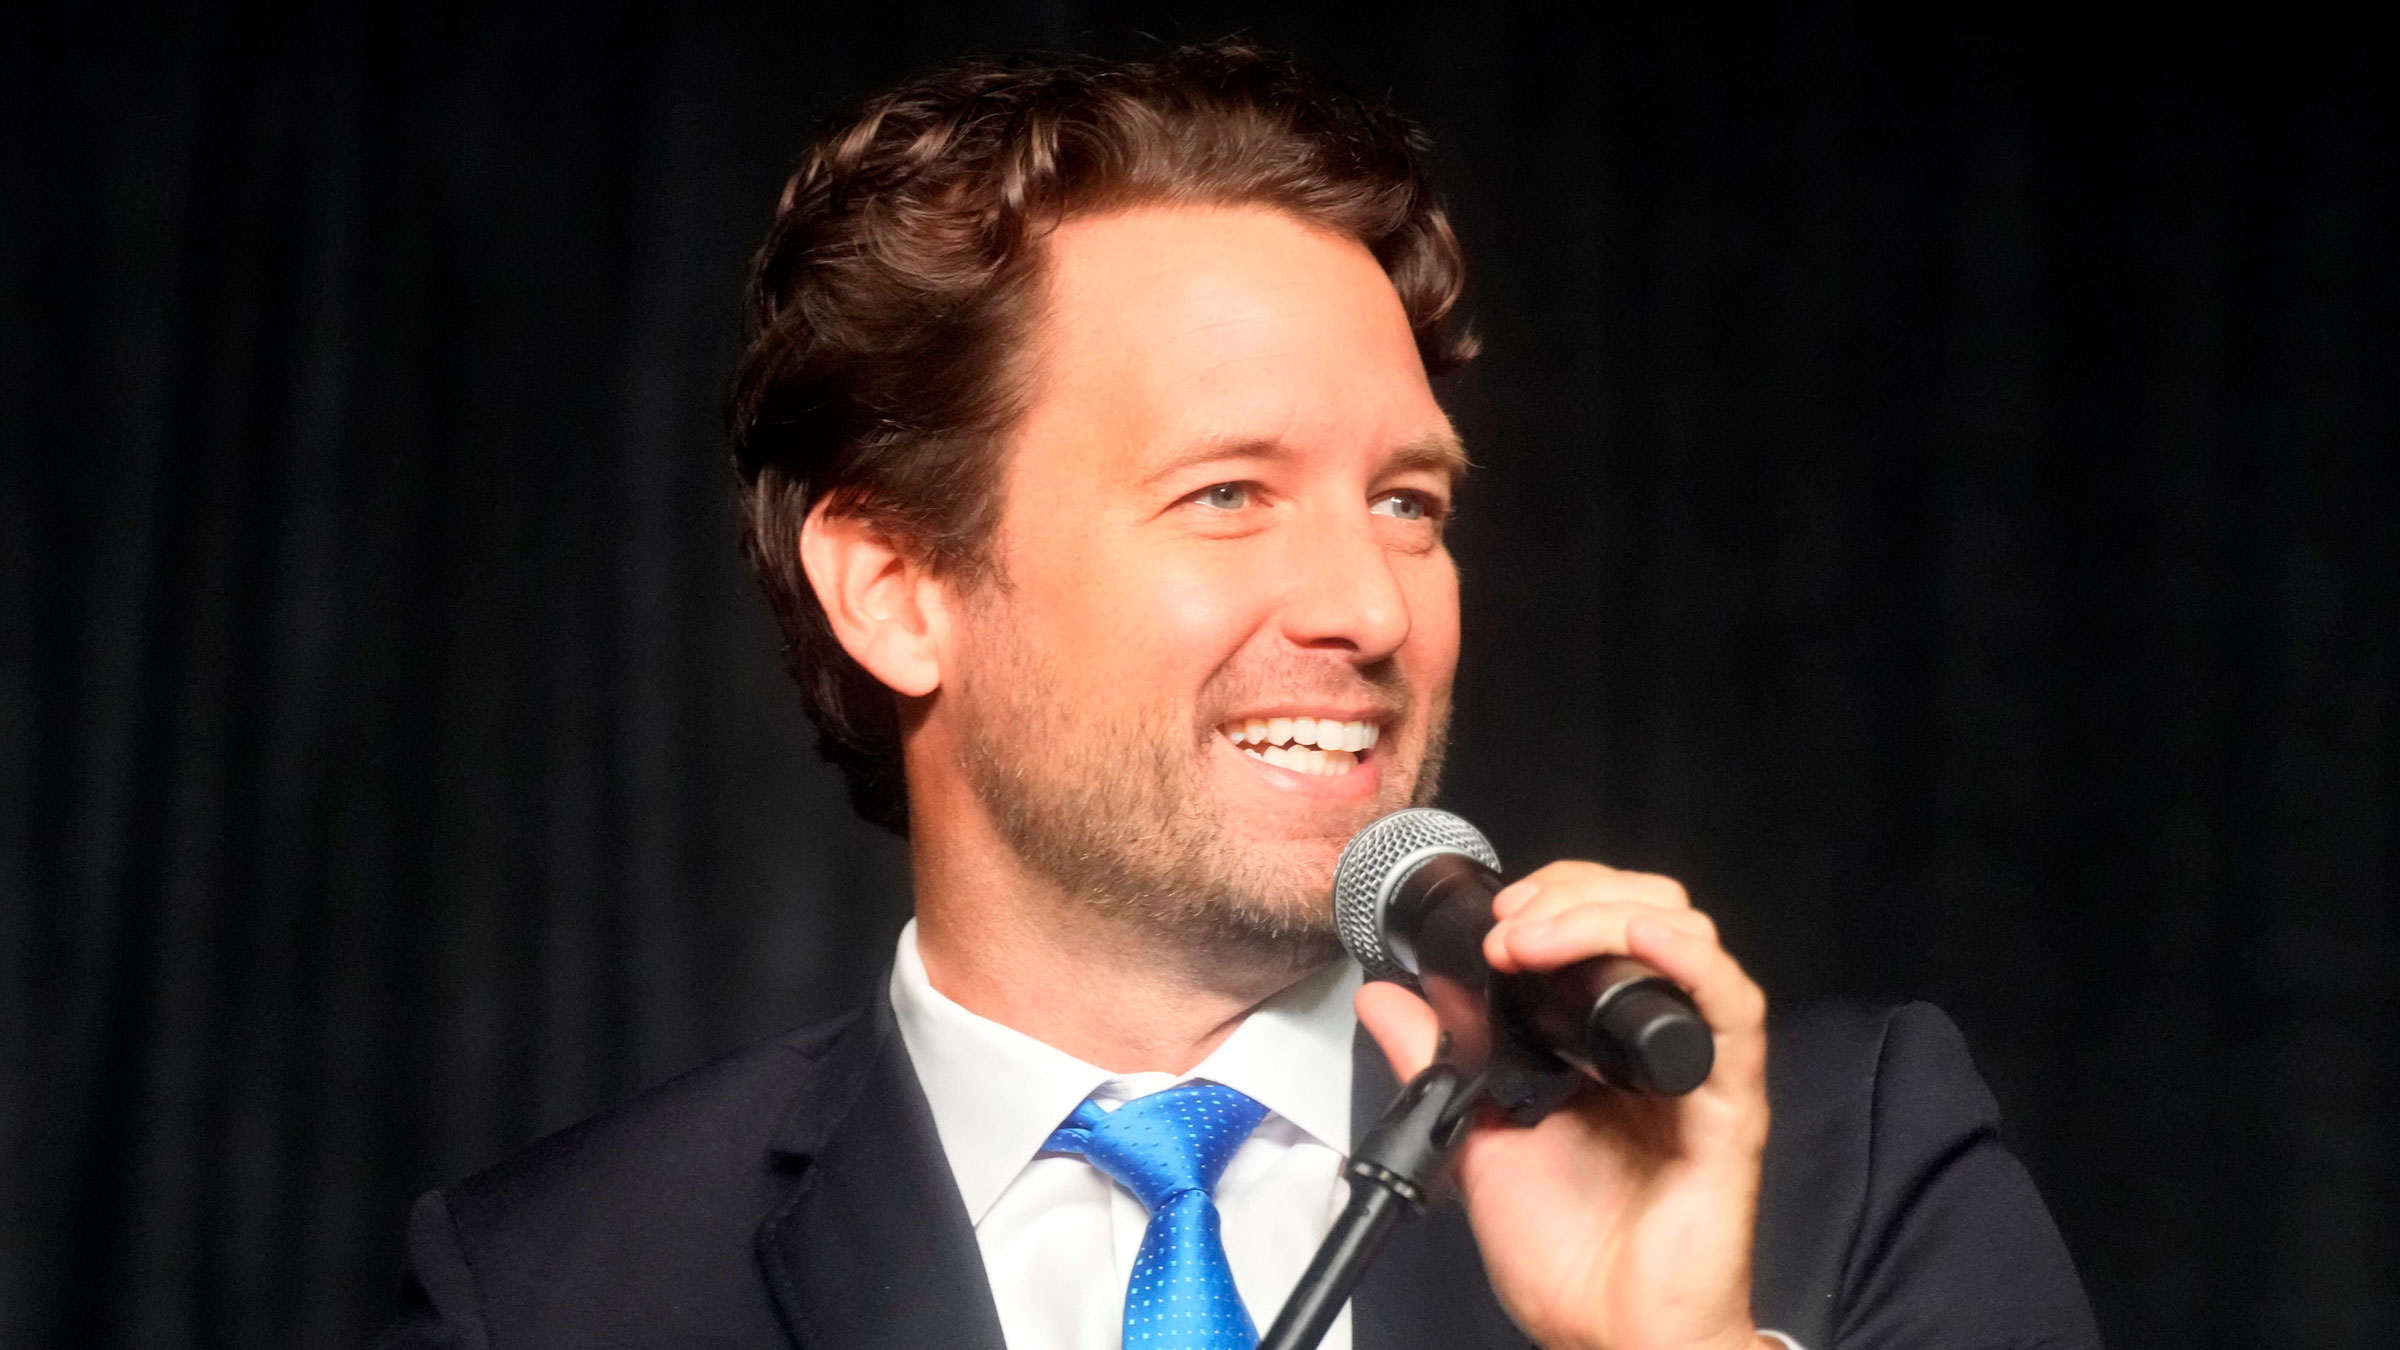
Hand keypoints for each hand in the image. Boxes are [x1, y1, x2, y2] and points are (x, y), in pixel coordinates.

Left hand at [1354, 861, 1772, 1349]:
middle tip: (1512, 922)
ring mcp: (1694, 1065)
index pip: (1600, 924)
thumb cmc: (1570, 1253)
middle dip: (1575, 891)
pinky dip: (1687, 957)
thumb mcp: (1479, 1137)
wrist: (1607, 1331)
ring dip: (1605, 914)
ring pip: (1685, 937)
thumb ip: (1437, 1062)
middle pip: (1646, 910)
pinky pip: (1730, 1008)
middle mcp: (1655, 1042)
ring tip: (1538, 937)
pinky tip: (1639, 939)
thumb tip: (1386, 1002)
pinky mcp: (1727, 1100)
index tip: (1495, 917)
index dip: (1554, 897)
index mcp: (1604, 1043)